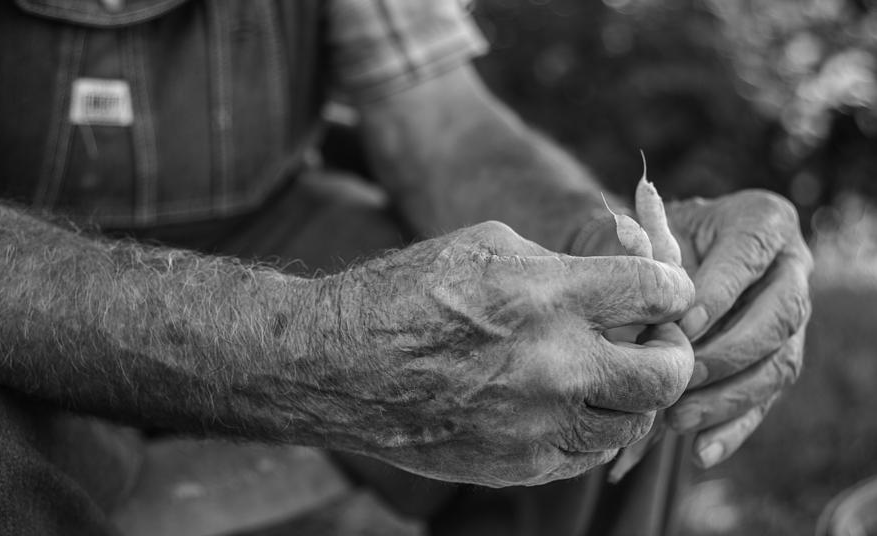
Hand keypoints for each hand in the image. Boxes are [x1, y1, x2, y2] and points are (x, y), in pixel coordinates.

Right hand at [321, 221, 694, 486]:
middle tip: (654, 341)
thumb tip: (623, 267)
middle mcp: (551, 366)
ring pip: (632, 422)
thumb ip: (564, 260)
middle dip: (672, 351)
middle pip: (667, 373)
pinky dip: (589, 428)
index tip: (665, 292)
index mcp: (545, 296)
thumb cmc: (407, 292)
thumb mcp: (487, 245)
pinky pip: (585, 455)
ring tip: (605, 372)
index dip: (673, 287)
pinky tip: (565, 404)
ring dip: (630, 394)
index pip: (657, 291)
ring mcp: (535, 424)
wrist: (337, 364)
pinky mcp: (516, 465)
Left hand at [663, 190, 812, 467]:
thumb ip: (649, 272)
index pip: (749, 260)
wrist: (644, 262)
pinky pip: (765, 400)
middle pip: (781, 317)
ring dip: (729, 398)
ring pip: (779, 365)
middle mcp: (789, 268)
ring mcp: (790, 319)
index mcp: (762, 222)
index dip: (718, 295)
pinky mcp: (775, 362)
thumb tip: (647, 331)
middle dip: (729, 353)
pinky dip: (732, 429)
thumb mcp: (641, 241)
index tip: (680, 325)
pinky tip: (700, 451)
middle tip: (681, 375)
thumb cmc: (640, 245)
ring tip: (679, 419)